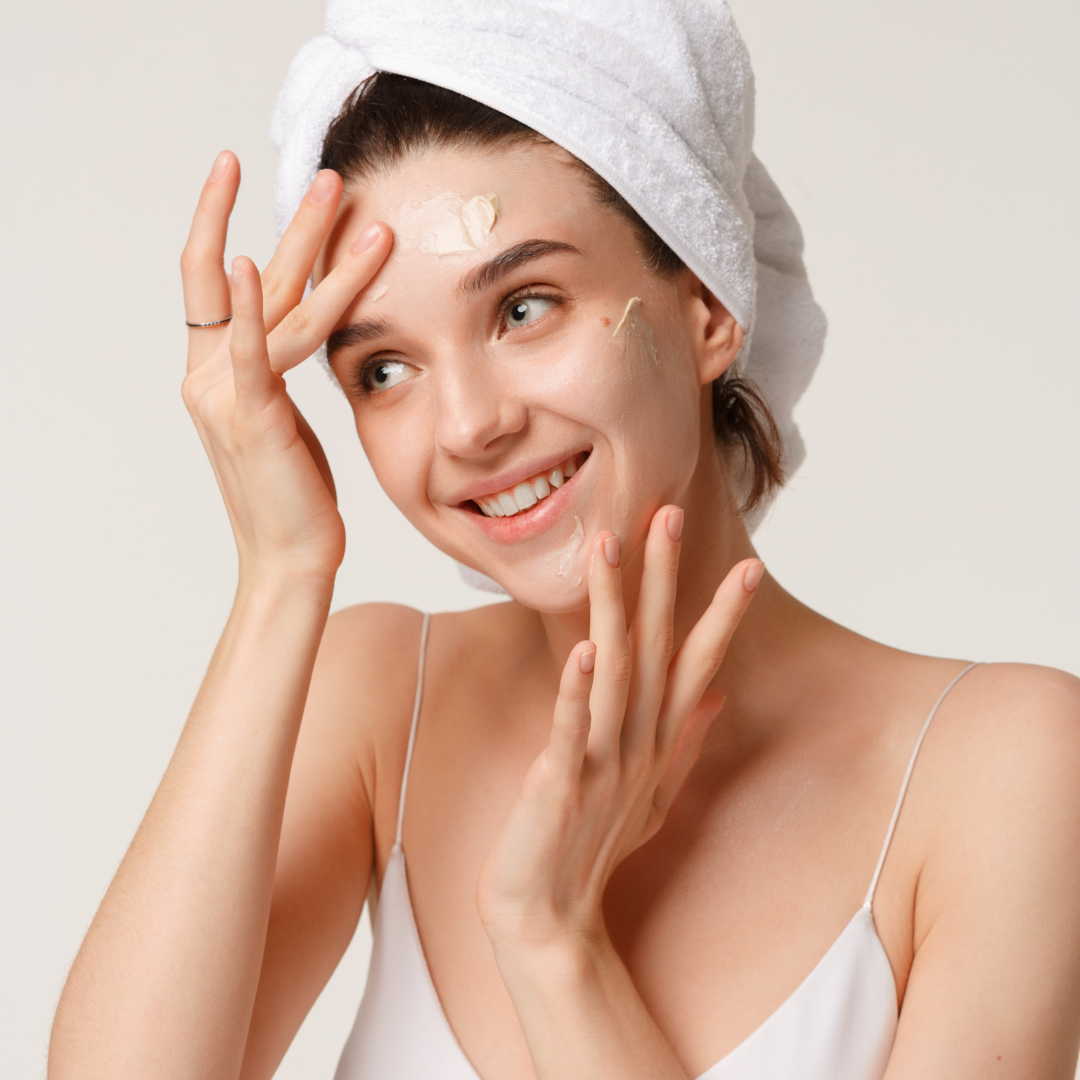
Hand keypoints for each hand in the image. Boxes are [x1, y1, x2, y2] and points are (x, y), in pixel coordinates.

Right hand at [179, 151, 391, 581]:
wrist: (290, 556)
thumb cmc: (295, 493)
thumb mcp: (285, 420)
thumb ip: (279, 374)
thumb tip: (301, 333)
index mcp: (219, 374)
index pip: (215, 282)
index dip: (221, 222)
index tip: (238, 172)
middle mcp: (211, 375)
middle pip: (248, 276)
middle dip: (289, 222)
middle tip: (327, 174)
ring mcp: (224, 394)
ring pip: (271, 305)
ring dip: (308, 245)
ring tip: (340, 195)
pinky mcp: (250, 418)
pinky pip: (252, 354)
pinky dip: (251, 310)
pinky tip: (252, 264)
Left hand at [476, 507, 762, 950]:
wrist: (549, 919)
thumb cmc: (593, 849)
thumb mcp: (651, 793)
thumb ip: (684, 742)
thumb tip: (712, 693)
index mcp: (655, 740)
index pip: (696, 663)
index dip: (720, 614)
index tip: (748, 564)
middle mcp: (637, 743)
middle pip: (657, 648)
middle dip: (663, 579)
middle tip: (666, 514)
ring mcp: (602, 763)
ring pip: (614, 670)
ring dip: (613, 606)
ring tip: (609, 544)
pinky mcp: (561, 785)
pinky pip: (573, 730)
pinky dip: (579, 689)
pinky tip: (586, 648)